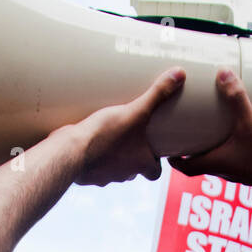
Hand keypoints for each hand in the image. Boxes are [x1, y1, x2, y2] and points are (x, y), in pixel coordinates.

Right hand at [72, 69, 184, 187]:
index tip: (154, 152)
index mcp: (140, 164)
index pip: (155, 172)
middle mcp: (124, 174)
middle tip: (131, 139)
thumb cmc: (106, 135)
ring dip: (113, 158)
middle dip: (133, 158)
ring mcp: (104, 177)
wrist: (71, 152)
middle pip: (134, 171)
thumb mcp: (135, 111)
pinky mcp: (86, 174)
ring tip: (109, 138)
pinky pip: (93, 169)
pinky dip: (93, 158)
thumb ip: (157, 94)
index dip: (156, 163)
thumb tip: (180, 74)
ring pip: (113, 170)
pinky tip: (88, 143)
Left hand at [169, 69, 251, 197]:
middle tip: (185, 131)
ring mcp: (239, 172)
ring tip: (209, 129)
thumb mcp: (251, 122)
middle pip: (198, 163)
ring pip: (216, 161)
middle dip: (190, 149)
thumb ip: (237, 99)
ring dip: (210, 148)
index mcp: (217, 164)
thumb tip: (223, 75)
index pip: (185, 167)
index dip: (173, 159)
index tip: (166, 146)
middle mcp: (225, 171)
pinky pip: (233, 159)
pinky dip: (228, 149)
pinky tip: (237, 135)